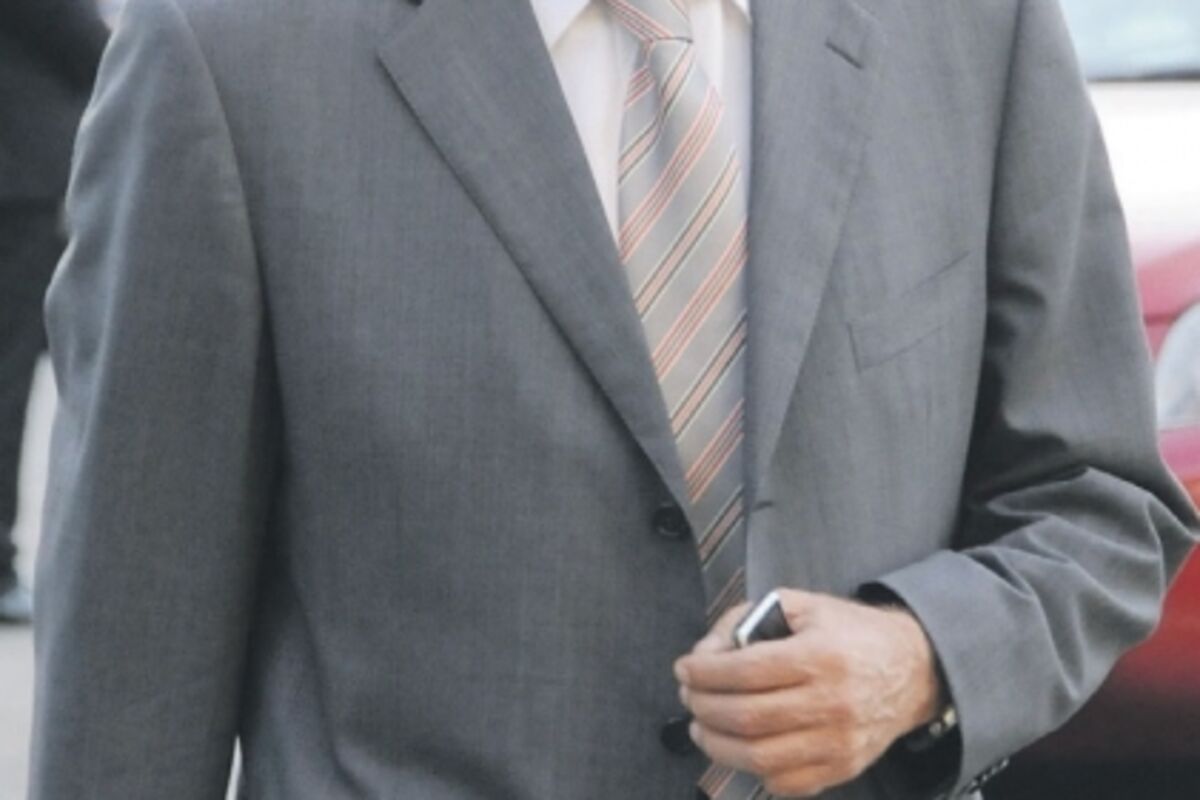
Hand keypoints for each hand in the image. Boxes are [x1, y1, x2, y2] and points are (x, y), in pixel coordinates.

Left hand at [674, 589, 941, 796]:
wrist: (912, 669)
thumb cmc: (849, 633)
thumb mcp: (802, 606)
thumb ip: (747, 620)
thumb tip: (706, 652)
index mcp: (820, 655)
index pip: (746, 671)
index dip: (704, 673)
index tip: (685, 669)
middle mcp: (832, 702)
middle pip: (746, 717)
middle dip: (702, 707)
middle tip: (688, 696)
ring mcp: (839, 742)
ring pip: (759, 757)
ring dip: (716, 744)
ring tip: (702, 725)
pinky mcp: (842, 768)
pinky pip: (784, 782)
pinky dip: (751, 769)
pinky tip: (738, 747)